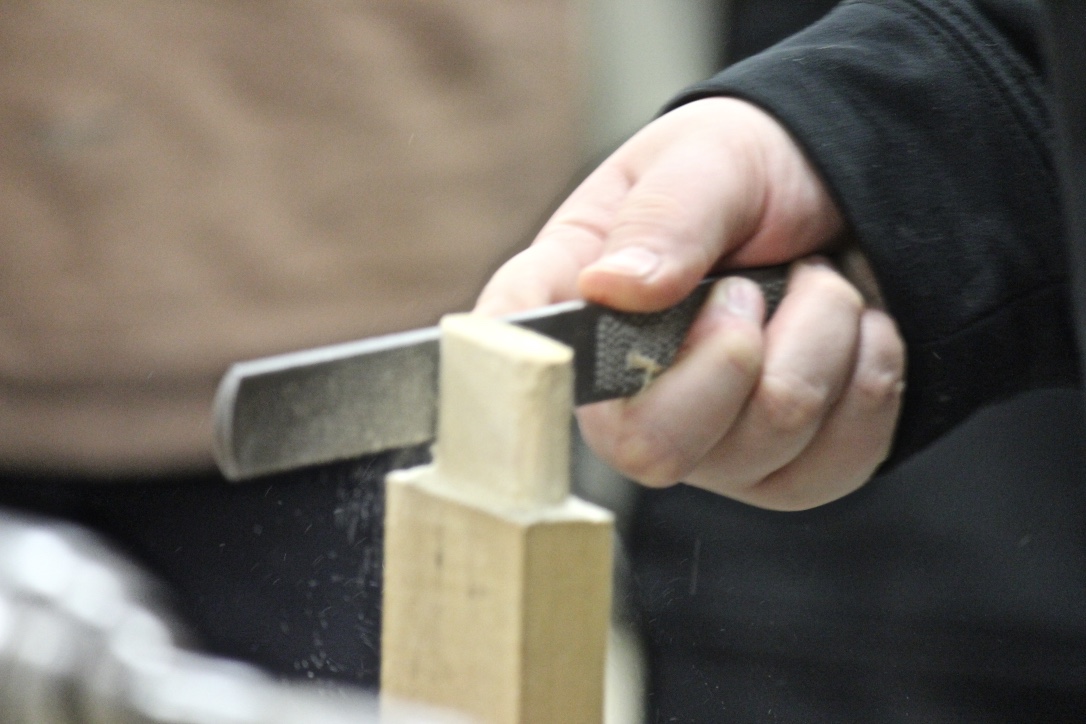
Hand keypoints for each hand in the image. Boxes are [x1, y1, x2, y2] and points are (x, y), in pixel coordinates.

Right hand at [475, 98, 904, 509]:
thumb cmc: (754, 173)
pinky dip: (867, 376)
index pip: (517, 355)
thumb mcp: (710, 158)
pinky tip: (851, 331)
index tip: (567, 351)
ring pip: (767, 440)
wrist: (847, 201)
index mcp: (578, 302)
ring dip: (821, 337)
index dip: (528, 373)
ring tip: (810, 283)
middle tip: (752, 284)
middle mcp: (624, 394)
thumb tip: (612, 290)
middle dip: (739, 352)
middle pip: (651, 447)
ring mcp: (704, 445)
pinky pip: (833, 463)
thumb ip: (665, 218)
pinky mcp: (780, 472)